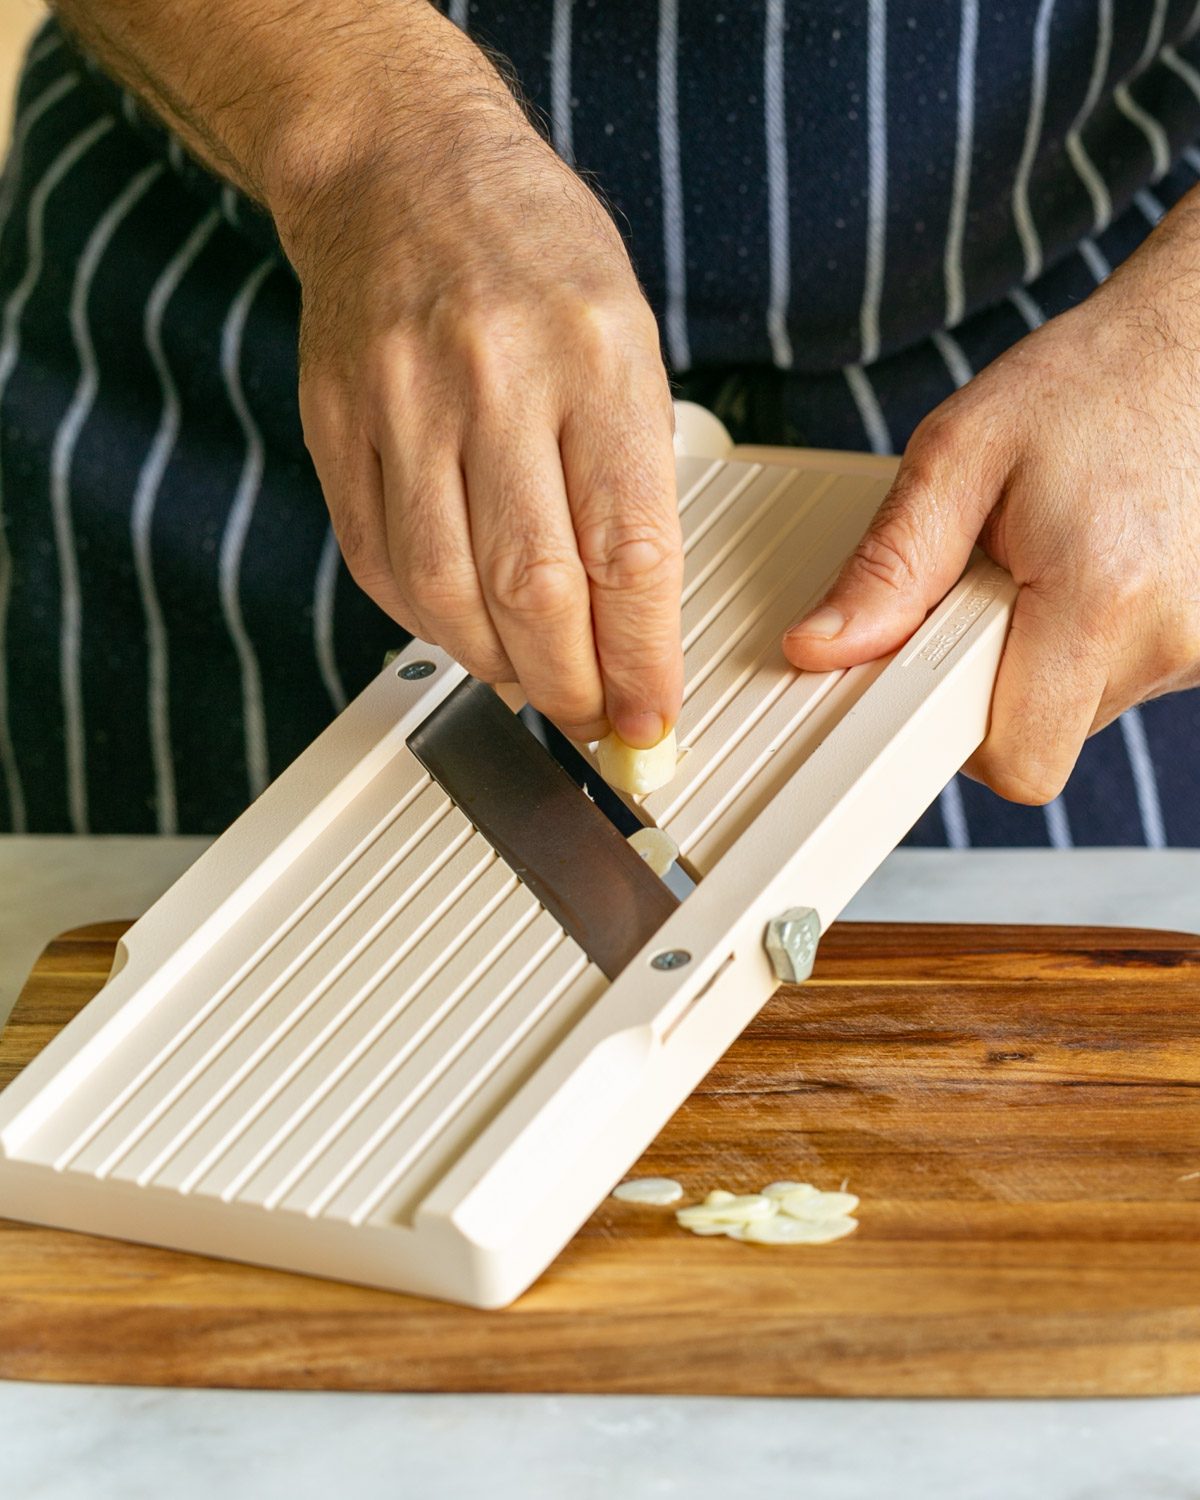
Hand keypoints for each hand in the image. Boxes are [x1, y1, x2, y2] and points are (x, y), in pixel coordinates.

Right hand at [283, 18, 681, 746]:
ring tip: (531, 680)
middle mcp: (497, 381)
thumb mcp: (628, 340)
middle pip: (535, 590)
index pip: (630, 552)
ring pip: (447, 593)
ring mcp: (405, 404)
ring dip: (496, 667)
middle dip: (572, 686)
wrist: (401, 170)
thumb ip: (631, 476)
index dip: (643, 660)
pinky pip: (380, 562)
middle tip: (591, 720)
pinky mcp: (339, 426)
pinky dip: (427, 622)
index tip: (650, 716)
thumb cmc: (532, 254)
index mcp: (596, 358)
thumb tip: (633, 621)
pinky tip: (461, 628)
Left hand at [782, 197, 1199, 803]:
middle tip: (992, 585)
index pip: (1018, 759)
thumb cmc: (1086, 386)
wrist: (1193, 347)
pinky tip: (1087, 570)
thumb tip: (821, 648)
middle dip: (991, 679)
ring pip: (1079, 710)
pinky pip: (1120, 680)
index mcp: (1101, 596)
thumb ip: (889, 566)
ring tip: (1048, 563)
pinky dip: (1086, 642)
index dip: (952, 732)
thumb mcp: (958, 454)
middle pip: (1042, 736)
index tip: (925, 671)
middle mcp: (1170, 638)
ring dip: (1042, 655)